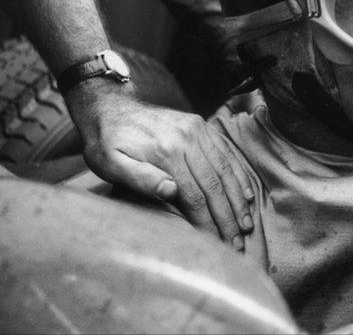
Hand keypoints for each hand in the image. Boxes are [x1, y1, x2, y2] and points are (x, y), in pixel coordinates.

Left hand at [66, 80, 254, 250]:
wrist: (110, 107)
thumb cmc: (106, 142)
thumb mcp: (109, 163)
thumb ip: (139, 178)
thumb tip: (170, 191)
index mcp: (166, 151)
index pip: (194, 195)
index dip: (207, 222)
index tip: (215, 244)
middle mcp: (187, 138)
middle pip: (215, 185)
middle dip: (228, 217)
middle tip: (237, 243)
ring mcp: (197, 130)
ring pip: (226, 170)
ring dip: (238, 200)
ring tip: (246, 225)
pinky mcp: (201, 126)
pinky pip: (226, 153)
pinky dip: (239, 176)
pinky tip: (246, 195)